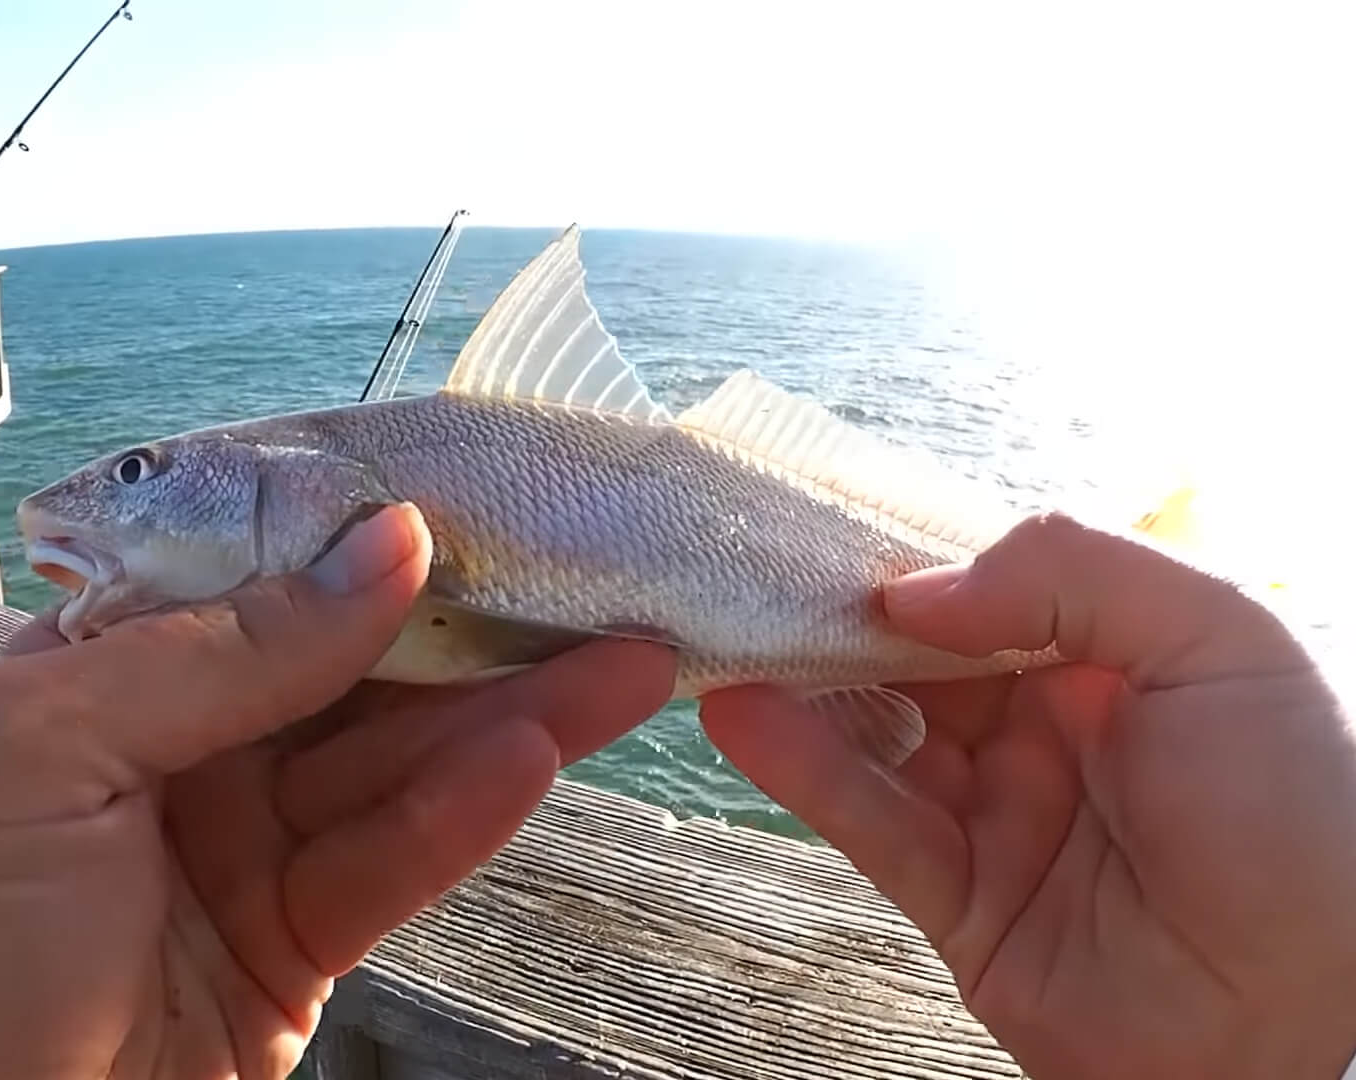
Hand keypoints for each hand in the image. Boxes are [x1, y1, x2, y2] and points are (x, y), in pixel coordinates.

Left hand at [0, 503, 674, 1078]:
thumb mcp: (52, 744)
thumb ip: (225, 647)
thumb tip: (385, 546)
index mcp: (117, 671)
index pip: (272, 580)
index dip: (380, 540)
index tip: (490, 498)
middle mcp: (191, 748)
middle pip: (359, 669)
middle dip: (477, 623)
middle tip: (600, 574)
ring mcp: (248, 850)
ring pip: (398, 763)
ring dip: (510, 712)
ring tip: (625, 659)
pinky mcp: (295, 951)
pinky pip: (392, 864)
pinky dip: (463, 813)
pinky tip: (536, 756)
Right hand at [700, 513, 1355, 1078]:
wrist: (1308, 1019)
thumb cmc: (1298, 819)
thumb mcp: (1221, 645)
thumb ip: (1074, 575)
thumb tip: (920, 591)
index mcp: (1113, 657)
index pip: (988, 587)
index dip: (910, 558)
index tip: (828, 526)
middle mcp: (1047, 727)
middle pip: (915, 657)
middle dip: (834, 616)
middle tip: (748, 572)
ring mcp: (999, 813)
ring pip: (876, 734)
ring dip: (800, 687)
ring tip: (724, 637)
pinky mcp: (958, 899)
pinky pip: (869, 823)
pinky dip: (800, 769)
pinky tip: (744, 718)